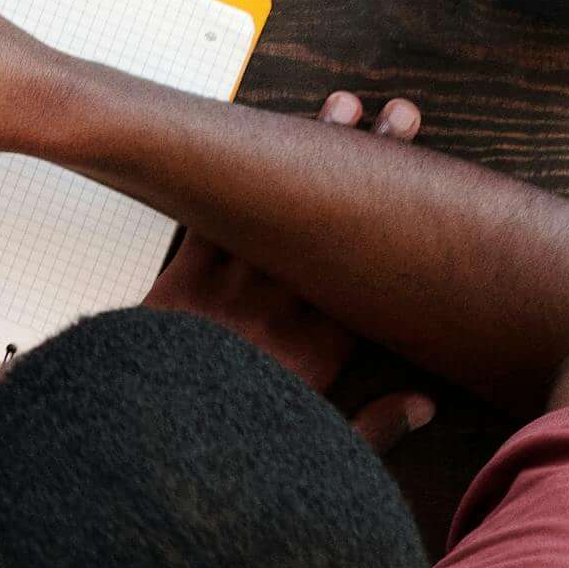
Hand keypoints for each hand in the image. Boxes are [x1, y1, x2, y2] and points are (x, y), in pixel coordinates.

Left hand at [144, 92, 438, 450]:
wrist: (140, 453)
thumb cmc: (229, 459)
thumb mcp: (314, 455)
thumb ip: (372, 430)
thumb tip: (425, 404)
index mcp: (317, 356)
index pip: (369, 278)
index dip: (399, 224)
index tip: (429, 183)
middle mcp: (277, 316)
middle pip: (329, 225)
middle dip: (366, 166)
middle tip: (398, 118)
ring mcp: (225, 294)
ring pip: (272, 208)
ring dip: (304, 153)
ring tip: (341, 107)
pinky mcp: (177, 285)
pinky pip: (210, 220)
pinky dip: (230, 178)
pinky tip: (252, 142)